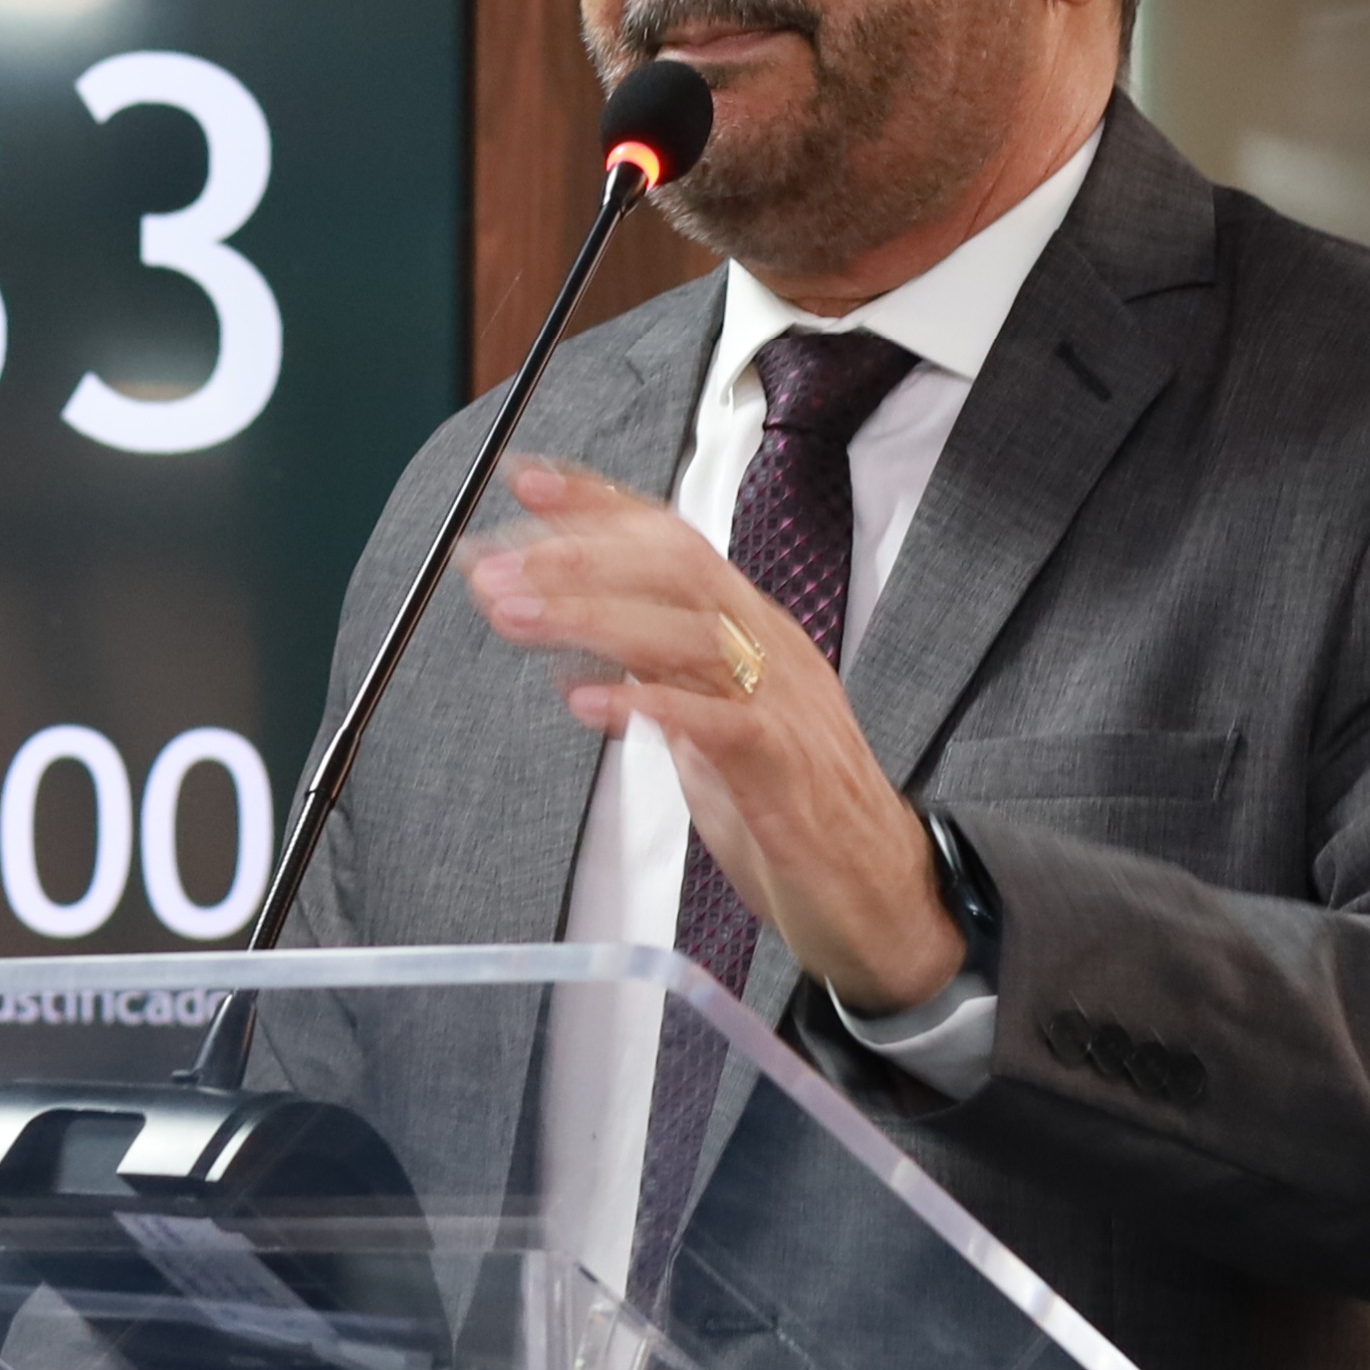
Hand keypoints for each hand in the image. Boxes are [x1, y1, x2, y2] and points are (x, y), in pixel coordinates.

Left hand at [466, 459, 962, 1013]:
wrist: (877, 888)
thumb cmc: (787, 801)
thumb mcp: (706, 718)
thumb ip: (654, 669)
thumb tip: (577, 634)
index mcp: (751, 628)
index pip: (673, 541)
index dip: (601, 506)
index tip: (528, 481)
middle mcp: (769, 648)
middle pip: (675, 568)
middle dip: (577, 556)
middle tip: (492, 565)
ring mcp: (782, 703)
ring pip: (688, 631)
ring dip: (591, 616)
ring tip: (513, 615)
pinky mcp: (785, 768)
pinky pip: (718, 721)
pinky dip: (648, 704)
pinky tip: (586, 700)